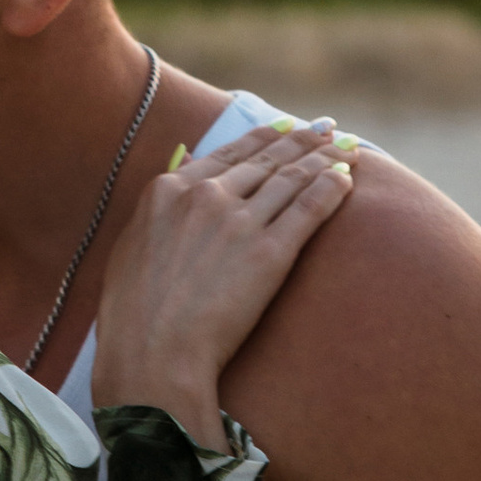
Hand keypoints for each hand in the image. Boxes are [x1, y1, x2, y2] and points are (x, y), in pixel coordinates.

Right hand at [95, 119, 352, 437]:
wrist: (152, 353)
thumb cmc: (133, 313)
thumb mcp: (132, 245)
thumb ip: (160, 208)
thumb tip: (180, 170)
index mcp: (169, 190)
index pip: (229, 153)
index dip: (264, 138)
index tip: (285, 128)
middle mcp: (206, 196)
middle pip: (267, 160)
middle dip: (302, 141)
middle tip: (327, 129)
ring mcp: (239, 221)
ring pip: (292, 178)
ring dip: (324, 159)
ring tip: (346, 148)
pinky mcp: (270, 252)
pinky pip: (309, 208)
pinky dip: (332, 188)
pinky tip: (348, 178)